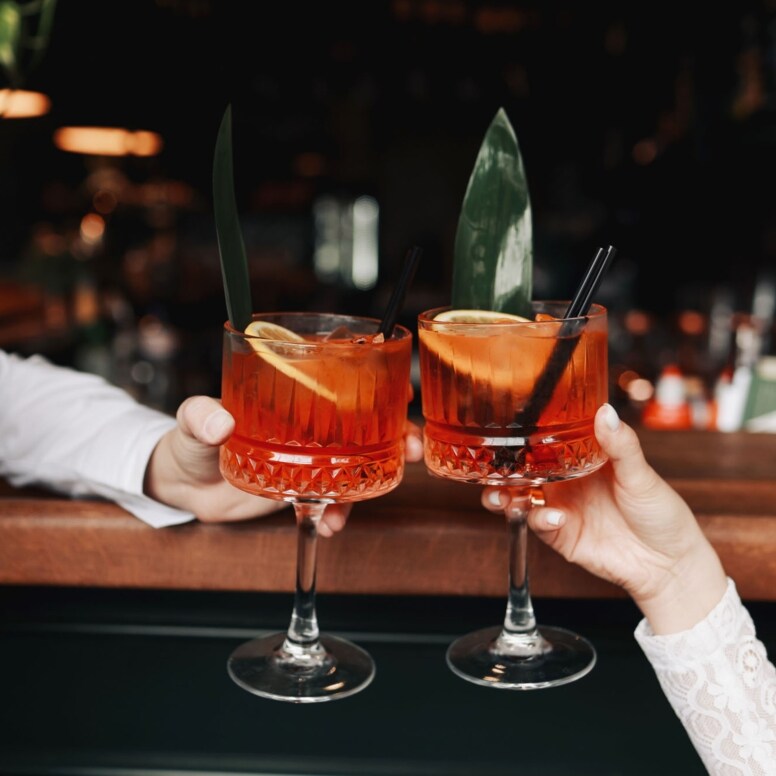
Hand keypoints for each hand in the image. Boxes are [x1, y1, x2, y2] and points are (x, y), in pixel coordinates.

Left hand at [145, 396, 423, 536]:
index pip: (342, 382)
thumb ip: (201, 417)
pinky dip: (337, 513)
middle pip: (364, 424)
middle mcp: (308, 425)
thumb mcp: (192, 421)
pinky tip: (331, 524)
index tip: (402, 395)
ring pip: (356, 463)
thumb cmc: (189, 440)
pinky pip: (331, 499)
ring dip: (376, 477)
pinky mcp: (302, 489)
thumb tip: (219, 422)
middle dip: (396, 435)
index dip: (379, 386)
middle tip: (412, 448)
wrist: (184, 487)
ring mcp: (309, 458)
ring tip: (374, 494)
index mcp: (290, 396)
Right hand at [481, 403, 726, 633]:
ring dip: (503, 495)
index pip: (545, 442)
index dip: (524, 435)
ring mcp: (560, 508)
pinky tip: (555, 516)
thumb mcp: (642, 474)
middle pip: (522, 470)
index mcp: (581, 459)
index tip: (508, 426)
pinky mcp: (560, 535)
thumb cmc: (661, 514)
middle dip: (501, 468)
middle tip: (493, 465)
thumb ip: (620, 445)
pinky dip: (539, 519)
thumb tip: (605, 411)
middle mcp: (566, 482)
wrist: (670, 564)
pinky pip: (537, 524)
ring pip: (518, 497)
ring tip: (502, 495)